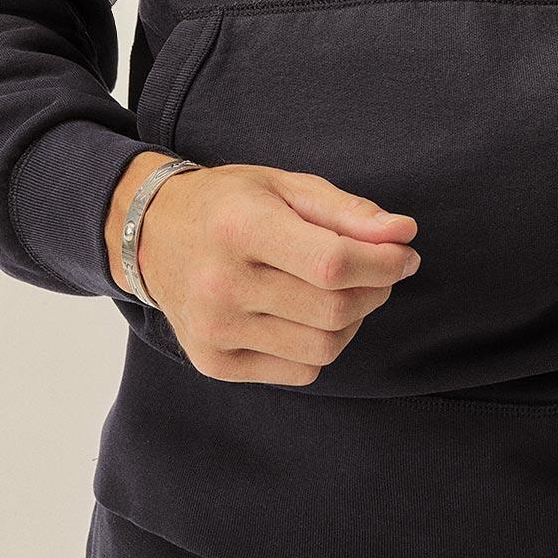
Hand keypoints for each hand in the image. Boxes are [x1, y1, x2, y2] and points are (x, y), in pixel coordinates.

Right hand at [105, 153, 420, 384]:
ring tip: (341, 292)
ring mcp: (214, 330)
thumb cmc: (230, 204)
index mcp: (239, 227)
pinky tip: (305, 315)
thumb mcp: (285, 187)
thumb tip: (404, 235)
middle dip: (375, 289)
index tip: (404, 254)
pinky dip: (320, 345)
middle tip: (376, 270)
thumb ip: (348, 211)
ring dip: (352, 321)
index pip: (333, 263)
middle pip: (334, 309)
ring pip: (323, 347)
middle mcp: (220, 284)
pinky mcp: (214, 362)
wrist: (152, 234)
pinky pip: (300, 370)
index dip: (383, 264)